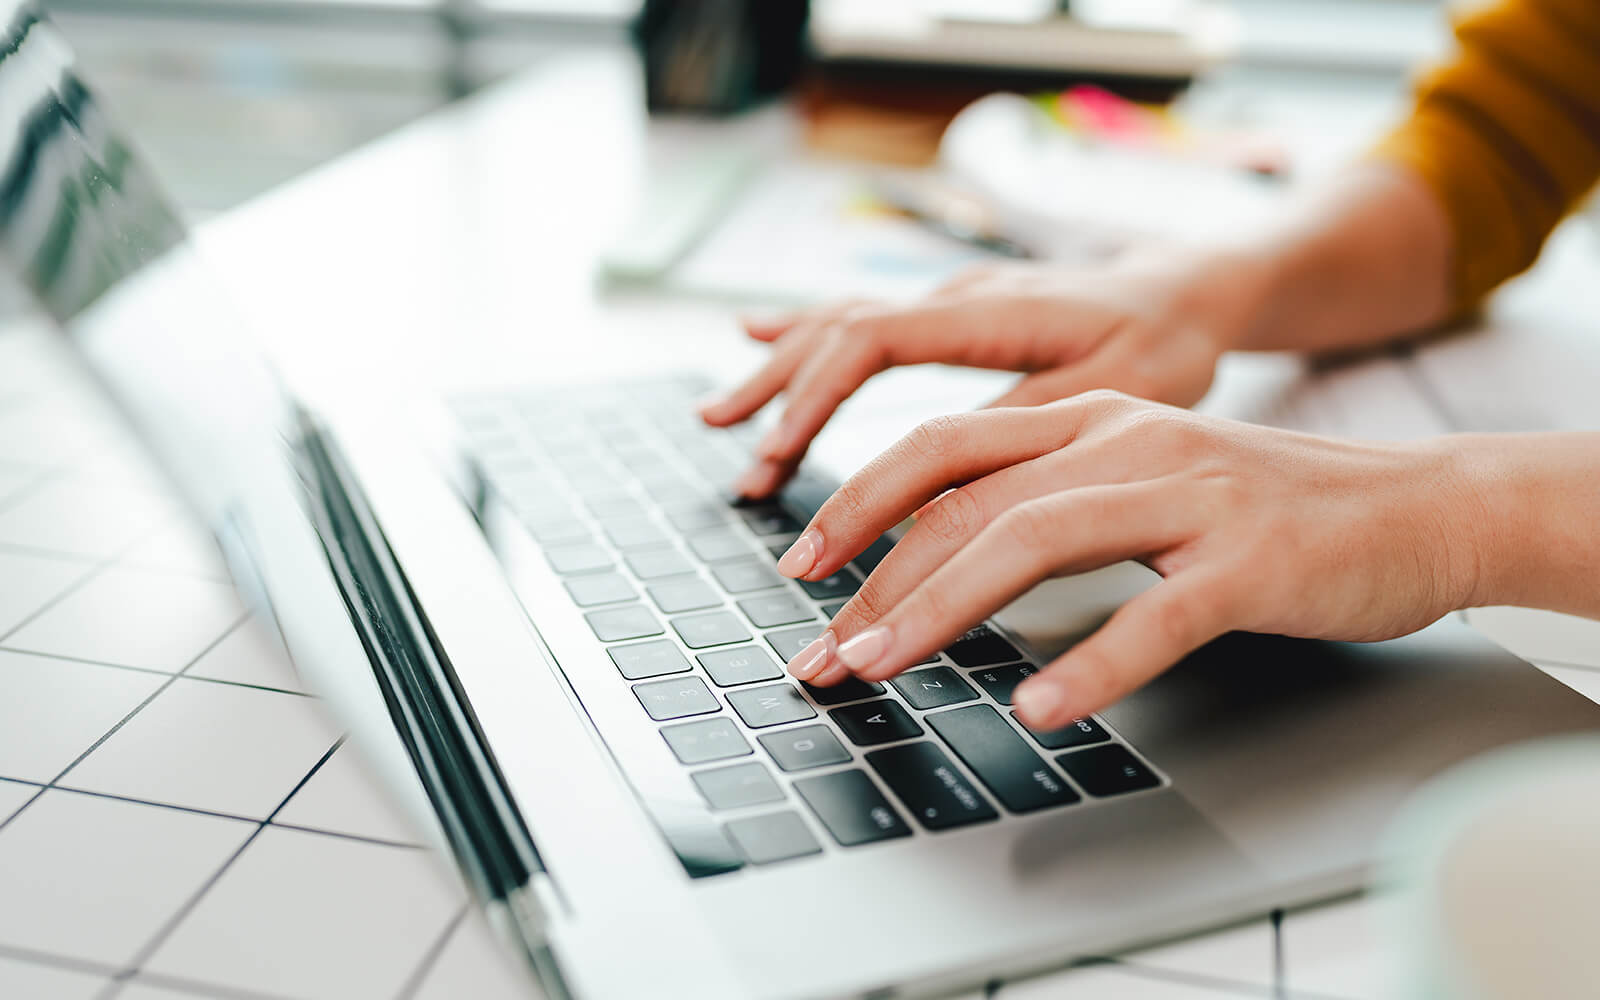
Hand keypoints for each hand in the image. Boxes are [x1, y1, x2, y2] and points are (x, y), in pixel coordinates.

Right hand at [699, 247, 1270, 497]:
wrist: (1194, 288)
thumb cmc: (1167, 342)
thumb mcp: (1115, 393)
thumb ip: (1021, 427)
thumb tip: (935, 481)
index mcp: (990, 309)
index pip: (871, 343)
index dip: (814, 401)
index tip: (776, 459)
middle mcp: (955, 295)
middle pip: (837, 335)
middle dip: (780, 404)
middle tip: (741, 474)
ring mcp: (948, 299)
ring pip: (840, 326)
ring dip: (779, 378)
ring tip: (719, 423)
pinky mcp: (951, 313)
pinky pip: (861, 321)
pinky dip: (804, 340)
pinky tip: (756, 339)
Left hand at [775, 391, 1481, 730]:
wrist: (1422, 504)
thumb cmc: (1268, 507)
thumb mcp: (1144, 479)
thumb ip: (1050, 499)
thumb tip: (943, 561)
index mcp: (1092, 418)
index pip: (946, 450)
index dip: (861, 505)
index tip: (802, 570)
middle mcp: (1127, 441)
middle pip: (969, 496)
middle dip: (876, 575)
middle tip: (821, 648)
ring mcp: (1190, 495)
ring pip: (1035, 539)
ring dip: (940, 610)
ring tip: (881, 669)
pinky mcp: (1251, 561)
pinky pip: (1156, 616)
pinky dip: (1091, 664)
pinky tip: (1040, 706)